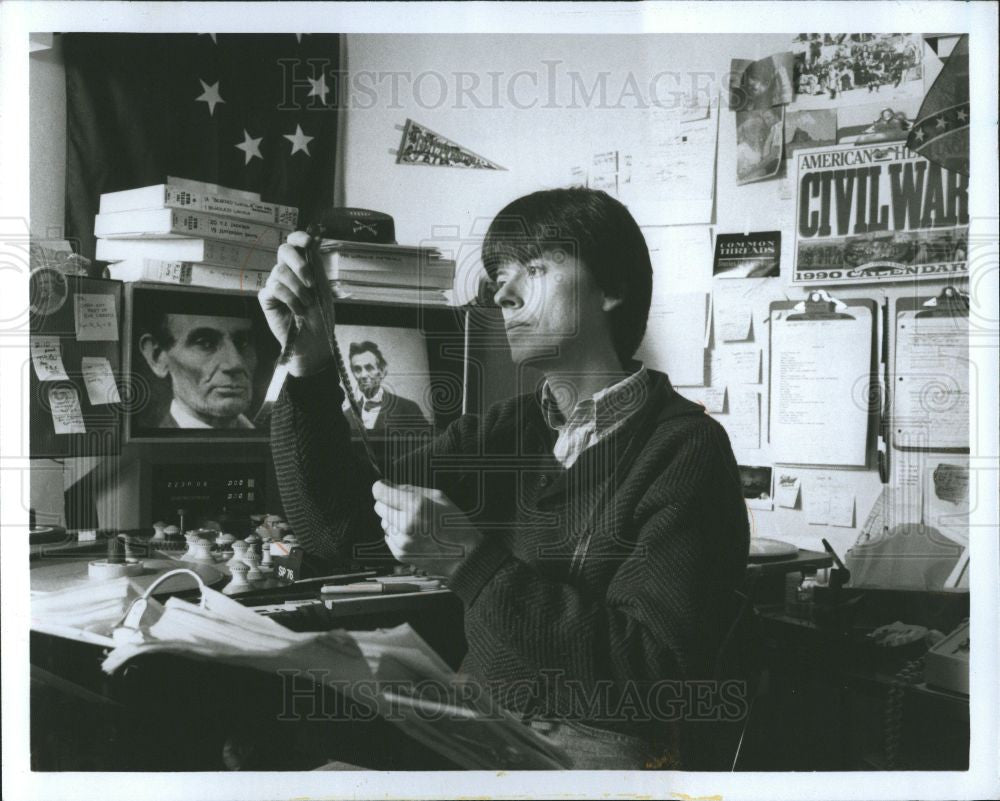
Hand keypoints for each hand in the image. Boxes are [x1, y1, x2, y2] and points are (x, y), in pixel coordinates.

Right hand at [258, 230, 331, 375]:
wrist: (315, 340)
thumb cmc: (321, 316)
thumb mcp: (322, 287)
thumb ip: (315, 264)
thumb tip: (312, 240)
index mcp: (303, 266)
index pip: (295, 242)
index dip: (299, 237)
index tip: (309, 242)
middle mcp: (288, 272)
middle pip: (284, 250)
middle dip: (299, 264)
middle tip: (311, 282)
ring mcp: (275, 284)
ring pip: (280, 271)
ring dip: (298, 288)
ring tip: (307, 303)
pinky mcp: (266, 298)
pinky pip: (274, 288)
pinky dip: (289, 299)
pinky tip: (297, 310)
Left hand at [372, 480, 482, 577]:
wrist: (464, 556)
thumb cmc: (455, 525)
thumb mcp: (439, 497)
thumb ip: (412, 489)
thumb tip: (391, 486)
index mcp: (416, 506)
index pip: (380, 492)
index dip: (381, 487)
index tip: (384, 487)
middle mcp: (405, 524)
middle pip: (378, 507)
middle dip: (389, 504)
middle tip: (404, 506)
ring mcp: (401, 541)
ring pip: (383, 523)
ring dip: (393, 520)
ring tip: (413, 523)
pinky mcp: (400, 554)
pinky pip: (389, 537)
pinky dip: (397, 534)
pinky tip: (414, 535)